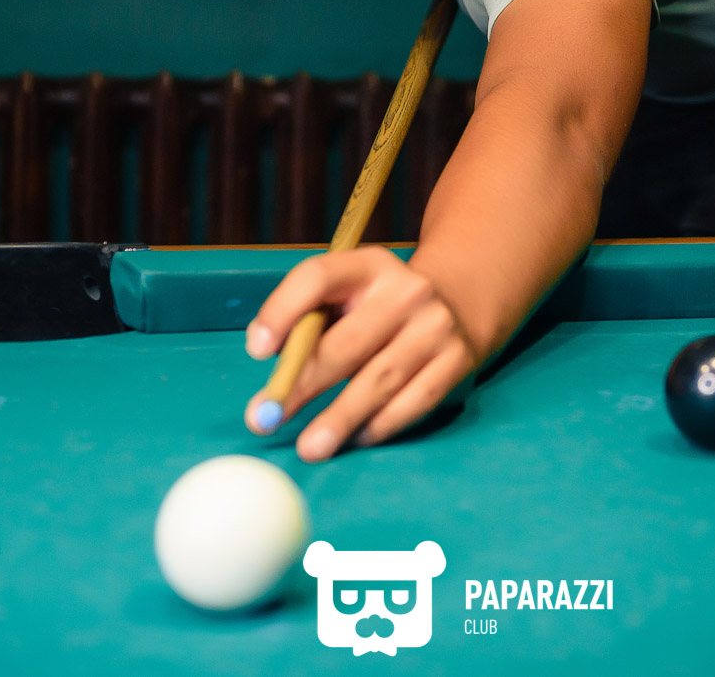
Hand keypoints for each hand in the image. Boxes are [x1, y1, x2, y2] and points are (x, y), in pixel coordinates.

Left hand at [244, 245, 480, 461]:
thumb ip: (309, 320)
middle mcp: (406, 290)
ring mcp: (436, 326)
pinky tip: (357, 438)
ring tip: (310, 448)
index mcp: (368, 266)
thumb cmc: (378, 308)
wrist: (457, 302)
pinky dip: (382, 425)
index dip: (282, 311)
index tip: (256, 351)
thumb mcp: (347, 296)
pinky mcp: (457, 360)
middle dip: (303, 386)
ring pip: (380, 380)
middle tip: (268, 418)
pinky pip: (414, 401)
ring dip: (340, 418)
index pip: (318, 277)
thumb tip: (269, 363)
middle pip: (347, 343)